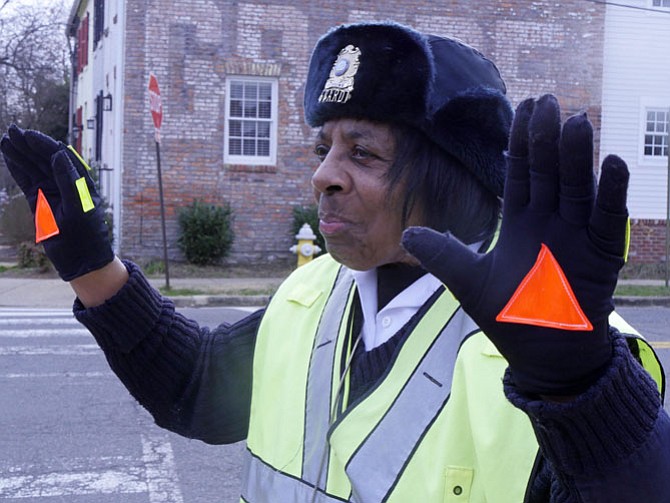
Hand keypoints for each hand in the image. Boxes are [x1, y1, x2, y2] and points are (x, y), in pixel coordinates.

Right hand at [0, 125, 113, 280]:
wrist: (82, 261)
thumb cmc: (85, 237)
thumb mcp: (77, 209)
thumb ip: (68, 182)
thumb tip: (59, 155)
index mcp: (79, 182)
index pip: (60, 157)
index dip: (44, 144)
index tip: (29, 135)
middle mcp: (65, 183)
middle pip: (44, 159)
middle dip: (29, 145)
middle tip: (12, 131)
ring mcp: (52, 191)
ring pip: (33, 168)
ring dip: (20, 154)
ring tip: (6, 139)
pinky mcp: (40, 201)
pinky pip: (27, 181)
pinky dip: (18, 170)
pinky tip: (9, 157)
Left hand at [402, 95, 628, 394]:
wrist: (543, 355)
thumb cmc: (509, 316)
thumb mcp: (469, 282)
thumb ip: (443, 255)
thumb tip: (405, 234)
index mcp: (521, 223)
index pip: (520, 174)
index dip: (520, 144)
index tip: (521, 109)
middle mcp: (550, 222)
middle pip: (549, 173)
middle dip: (546, 140)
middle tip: (546, 103)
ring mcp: (577, 236)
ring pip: (577, 188)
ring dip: (577, 157)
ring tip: (576, 123)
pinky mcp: (600, 255)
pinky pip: (607, 219)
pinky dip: (610, 194)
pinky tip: (612, 164)